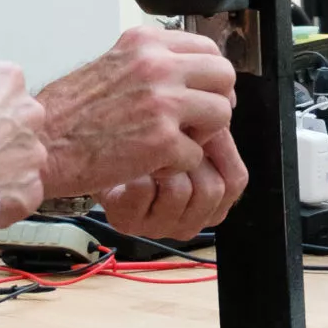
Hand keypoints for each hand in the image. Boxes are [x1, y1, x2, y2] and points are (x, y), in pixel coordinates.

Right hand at [34, 25, 237, 198]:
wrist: (42, 144)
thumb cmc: (68, 112)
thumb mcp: (111, 65)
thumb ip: (150, 63)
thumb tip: (187, 70)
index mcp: (145, 43)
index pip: (208, 48)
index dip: (211, 76)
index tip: (202, 92)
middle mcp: (157, 65)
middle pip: (224, 76)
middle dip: (217, 101)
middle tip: (198, 121)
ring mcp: (163, 102)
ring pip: (221, 114)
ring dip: (203, 135)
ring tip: (174, 143)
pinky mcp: (163, 140)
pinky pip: (197, 154)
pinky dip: (177, 165)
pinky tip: (152, 162)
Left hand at [98, 129, 247, 240]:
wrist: (92, 150)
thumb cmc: (142, 137)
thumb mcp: (185, 131)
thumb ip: (212, 126)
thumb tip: (228, 101)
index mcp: (210, 203)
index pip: (235, 181)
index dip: (220, 149)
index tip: (200, 128)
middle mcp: (188, 221)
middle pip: (211, 190)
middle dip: (189, 154)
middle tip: (171, 136)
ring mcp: (158, 226)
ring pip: (179, 191)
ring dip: (162, 160)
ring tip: (147, 148)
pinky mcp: (128, 222)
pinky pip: (143, 191)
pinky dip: (135, 168)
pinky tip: (126, 160)